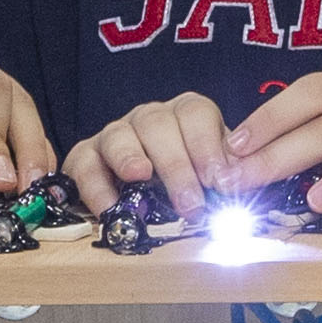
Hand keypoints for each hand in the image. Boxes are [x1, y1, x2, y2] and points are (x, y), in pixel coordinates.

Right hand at [62, 91, 240, 209]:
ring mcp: (115, 135)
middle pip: (158, 125)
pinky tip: (110, 207)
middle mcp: (149, 118)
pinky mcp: (86, 157)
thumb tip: (236, 189)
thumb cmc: (185, 183)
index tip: (218, 180)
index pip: (196, 114)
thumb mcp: (211, 177)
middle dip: (176, 165)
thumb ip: (225, 178)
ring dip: (130, 157)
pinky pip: (85, 164)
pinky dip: (95, 186)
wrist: (143, 194)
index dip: (207, 146)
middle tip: (190, 203)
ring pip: (119, 135)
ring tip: (140, 178)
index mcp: (185, 115)